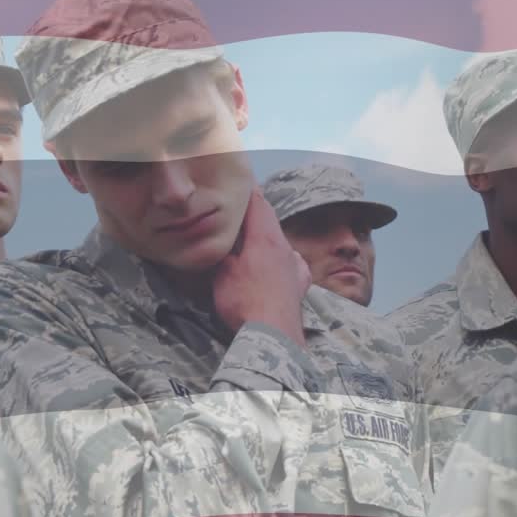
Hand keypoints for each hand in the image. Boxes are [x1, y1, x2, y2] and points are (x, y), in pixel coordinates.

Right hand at [213, 190, 310, 344]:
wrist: (274, 335)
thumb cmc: (245, 302)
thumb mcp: (222, 273)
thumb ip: (222, 253)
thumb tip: (217, 242)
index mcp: (265, 238)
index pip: (258, 204)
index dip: (247, 191)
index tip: (240, 181)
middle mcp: (285, 247)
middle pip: (269, 221)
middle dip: (255, 214)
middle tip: (239, 209)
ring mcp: (295, 266)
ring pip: (279, 241)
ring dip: (266, 237)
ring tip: (251, 239)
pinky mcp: (299, 285)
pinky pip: (290, 263)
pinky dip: (280, 258)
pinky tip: (279, 265)